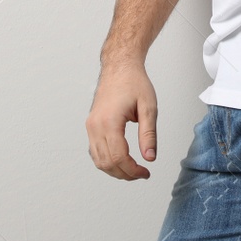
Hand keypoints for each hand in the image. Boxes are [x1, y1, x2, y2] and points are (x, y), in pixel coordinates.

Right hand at [85, 63, 157, 179]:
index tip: (145, 172)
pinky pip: (94, 151)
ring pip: (98, 160)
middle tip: (142, 174)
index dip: (133, 170)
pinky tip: (120, 161)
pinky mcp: (90, 125)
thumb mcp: (148, 107)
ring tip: (132, 170)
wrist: (119, 66)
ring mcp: (91, 126)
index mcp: (110, 121)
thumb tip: (150, 158)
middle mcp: (95, 126)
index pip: (118, 157)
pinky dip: (106, 161)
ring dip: (115, 170)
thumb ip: (149, 135)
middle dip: (125, 173)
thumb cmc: (134, 82)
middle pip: (107, 162)